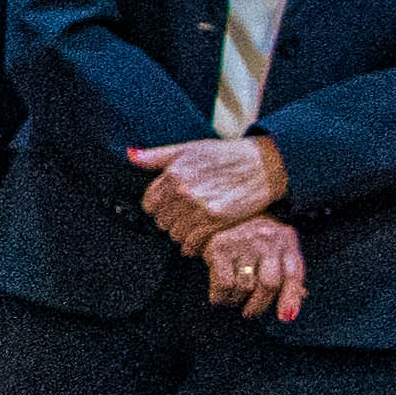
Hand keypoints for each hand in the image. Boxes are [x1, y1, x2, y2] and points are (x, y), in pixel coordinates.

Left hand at [128, 133, 287, 250]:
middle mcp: (184, 190)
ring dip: (182, 234)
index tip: (170, 206)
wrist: (264, 165)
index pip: (150, 203)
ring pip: (175, 234)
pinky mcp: (216, 220)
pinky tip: (199, 239)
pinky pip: (192, 242)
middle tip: (184, 217)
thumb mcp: (190, 149)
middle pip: (162, 221)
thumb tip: (131, 155)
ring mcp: (199, 206)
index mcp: (174, 173)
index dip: (159, 206)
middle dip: (171, 220)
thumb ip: (157, 155)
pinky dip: (193, 245)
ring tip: (193, 227)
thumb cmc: (228, 155)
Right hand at [194, 216, 305, 322]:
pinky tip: (221, 293)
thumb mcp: (278, 251)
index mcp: (287, 240)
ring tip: (235, 297)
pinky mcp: (220, 247)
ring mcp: (244, 242)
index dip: (290, 298)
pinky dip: (222, 296)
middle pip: (269, 284)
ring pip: (245, 287)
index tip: (286, 317)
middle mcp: (267, 240)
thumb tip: (290, 311)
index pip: (293, 274)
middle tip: (250, 312)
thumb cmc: (258, 241)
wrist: (225, 216)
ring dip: (238, 300)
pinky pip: (224, 285)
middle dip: (259, 305)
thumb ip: (287, 278)